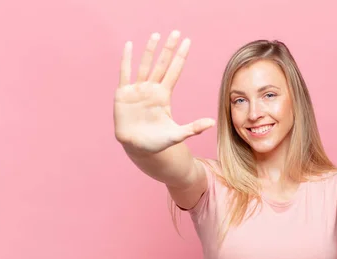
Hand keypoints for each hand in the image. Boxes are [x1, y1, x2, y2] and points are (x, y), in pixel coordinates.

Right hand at [114, 31, 214, 153]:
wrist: (137, 148)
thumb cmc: (157, 142)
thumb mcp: (177, 135)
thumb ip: (193, 128)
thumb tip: (213, 122)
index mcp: (164, 96)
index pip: (174, 71)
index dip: (180, 57)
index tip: (187, 42)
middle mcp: (151, 89)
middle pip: (162, 64)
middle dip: (168, 48)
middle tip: (176, 32)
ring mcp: (137, 90)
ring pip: (144, 65)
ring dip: (150, 51)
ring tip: (156, 35)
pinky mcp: (123, 94)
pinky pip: (125, 73)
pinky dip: (127, 60)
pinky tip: (130, 45)